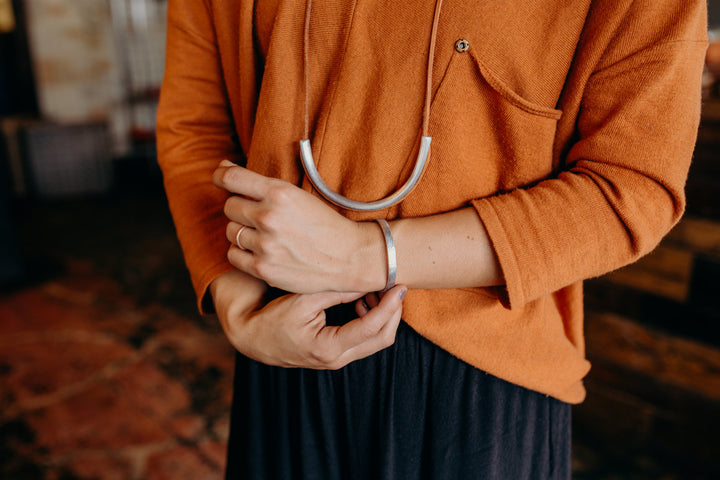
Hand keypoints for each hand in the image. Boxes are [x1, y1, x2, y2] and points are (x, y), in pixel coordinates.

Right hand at [212, 271, 406, 368]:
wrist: (251, 336)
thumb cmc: (271, 317)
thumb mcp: (303, 299)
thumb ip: (337, 291)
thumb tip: (366, 279)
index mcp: (328, 348)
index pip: (372, 327)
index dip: (390, 305)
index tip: (399, 286)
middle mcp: (336, 359)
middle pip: (382, 339)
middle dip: (393, 312)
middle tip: (393, 286)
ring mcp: (336, 360)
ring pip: (376, 341)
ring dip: (383, 316)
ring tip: (373, 291)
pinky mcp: (335, 355)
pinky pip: (364, 341)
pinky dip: (370, 320)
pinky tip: (361, 301)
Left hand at [213, 160, 384, 293]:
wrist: (350, 257)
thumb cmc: (325, 224)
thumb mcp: (298, 195)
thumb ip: (262, 185)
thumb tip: (223, 168)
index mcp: (279, 192)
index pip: (231, 178)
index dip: (220, 176)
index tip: (220, 178)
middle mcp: (269, 217)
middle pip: (229, 206)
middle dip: (240, 209)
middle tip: (259, 215)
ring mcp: (265, 245)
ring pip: (231, 231)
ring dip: (242, 232)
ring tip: (265, 235)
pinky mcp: (263, 269)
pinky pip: (233, 255)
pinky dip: (243, 252)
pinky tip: (261, 251)